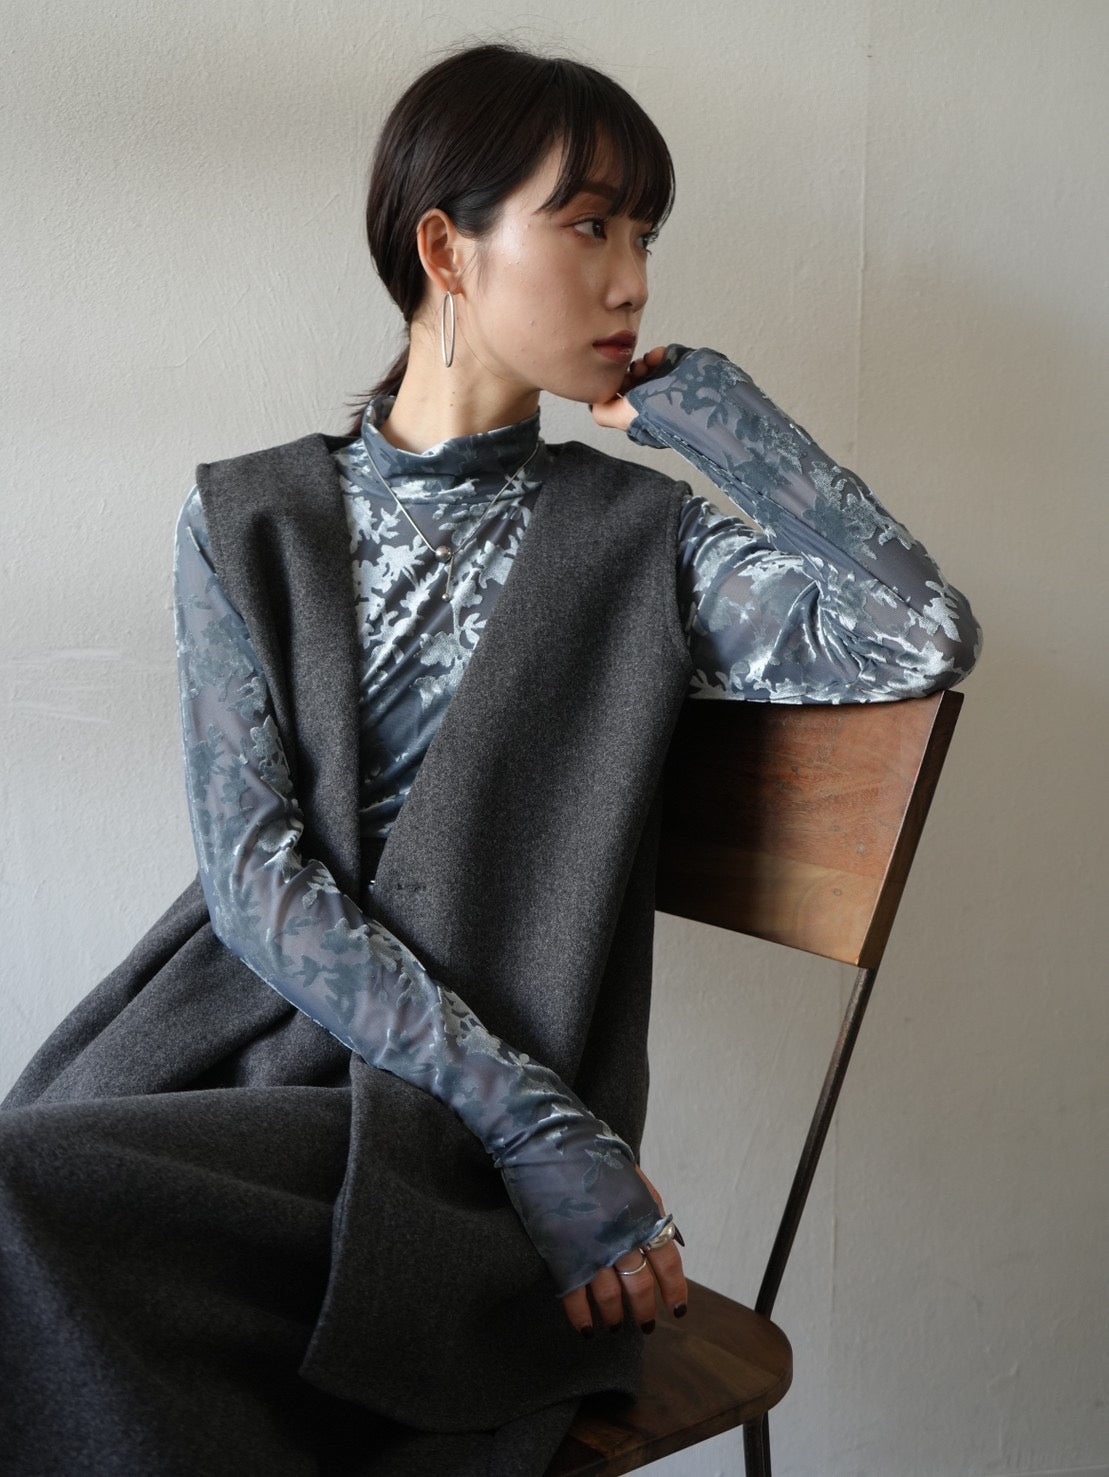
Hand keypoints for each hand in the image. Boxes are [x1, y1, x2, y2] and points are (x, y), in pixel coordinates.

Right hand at [558, 1164, 688, 1335]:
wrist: (552, 1144)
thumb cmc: (595, 1157)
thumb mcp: (634, 1179)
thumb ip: (650, 1210)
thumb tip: (669, 1239)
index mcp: (642, 1217)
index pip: (668, 1264)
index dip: (674, 1291)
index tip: (676, 1311)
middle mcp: (621, 1237)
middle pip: (639, 1287)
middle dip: (644, 1311)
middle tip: (645, 1325)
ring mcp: (591, 1248)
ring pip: (609, 1297)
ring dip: (614, 1317)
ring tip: (615, 1327)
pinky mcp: (562, 1254)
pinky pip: (574, 1296)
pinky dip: (581, 1317)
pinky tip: (586, 1327)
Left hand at [589, 345, 671, 432]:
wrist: (690, 398)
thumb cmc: (656, 412)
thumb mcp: (620, 417)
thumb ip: (603, 413)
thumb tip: (594, 404)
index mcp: (637, 413)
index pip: (620, 395)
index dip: (615, 384)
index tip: (614, 377)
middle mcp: (649, 400)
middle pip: (631, 378)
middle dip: (628, 372)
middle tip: (633, 370)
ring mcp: (663, 384)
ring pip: (644, 366)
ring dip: (642, 363)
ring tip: (646, 364)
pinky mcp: (676, 370)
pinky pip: (661, 357)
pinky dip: (657, 354)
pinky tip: (658, 357)